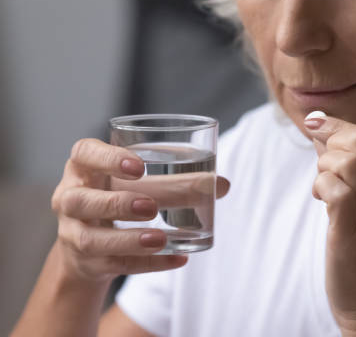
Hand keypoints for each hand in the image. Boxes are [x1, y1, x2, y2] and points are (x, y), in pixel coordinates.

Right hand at [51, 138, 229, 283]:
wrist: (89, 242)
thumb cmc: (119, 195)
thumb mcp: (137, 181)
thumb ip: (175, 179)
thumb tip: (221, 184)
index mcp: (84, 167)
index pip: (84, 153)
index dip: (108, 159)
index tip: (140, 166)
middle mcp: (69, 197)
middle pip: (85, 200)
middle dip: (119, 204)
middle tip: (152, 207)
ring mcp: (73, 233)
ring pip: (92, 239)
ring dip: (129, 239)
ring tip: (161, 238)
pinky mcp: (87, 262)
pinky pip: (116, 265)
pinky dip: (149, 264)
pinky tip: (178, 258)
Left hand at [305, 116, 355, 335]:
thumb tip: (326, 132)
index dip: (342, 126)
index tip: (316, 123)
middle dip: (331, 140)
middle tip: (319, 159)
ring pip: (347, 160)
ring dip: (324, 166)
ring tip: (322, 186)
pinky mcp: (354, 233)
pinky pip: (334, 187)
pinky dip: (321, 185)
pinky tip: (320, 198)